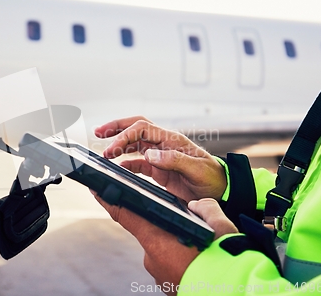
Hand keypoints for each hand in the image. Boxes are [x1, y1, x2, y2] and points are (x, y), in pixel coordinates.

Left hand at [93, 194, 237, 294]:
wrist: (237, 292)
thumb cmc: (228, 262)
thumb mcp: (221, 226)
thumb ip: (205, 209)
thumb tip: (197, 207)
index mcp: (159, 241)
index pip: (125, 215)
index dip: (109, 200)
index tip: (96, 189)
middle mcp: (153, 258)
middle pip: (151, 231)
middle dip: (166, 225)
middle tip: (192, 230)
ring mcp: (159, 275)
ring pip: (163, 248)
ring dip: (176, 244)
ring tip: (202, 249)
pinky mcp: (167, 285)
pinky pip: (169, 263)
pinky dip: (180, 259)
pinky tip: (199, 261)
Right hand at [95, 116, 226, 201]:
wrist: (222, 191)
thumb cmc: (213, 178)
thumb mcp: (196, 169)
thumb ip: (174, 160)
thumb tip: (150, 154)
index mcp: (171, 140)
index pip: (142, 129)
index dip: (124, 136)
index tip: (111, 149)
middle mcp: (164, 144)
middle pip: (136, 128)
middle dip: (116, 128)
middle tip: (98, 132)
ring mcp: (160, 156)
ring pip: (135, 143)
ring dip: (119, 144)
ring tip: (104, 150)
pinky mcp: (159, 169)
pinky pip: (139, 162)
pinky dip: (127, 163)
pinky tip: (118, 167)